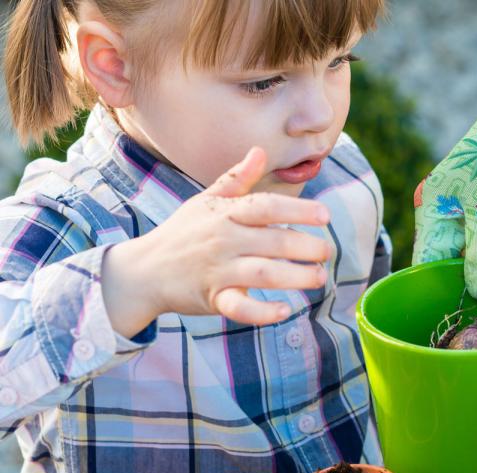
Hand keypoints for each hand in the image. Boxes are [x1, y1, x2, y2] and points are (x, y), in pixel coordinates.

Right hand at [103, 147, 330, 336]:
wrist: (143, 271)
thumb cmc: (182, 233)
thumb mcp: (206, 200)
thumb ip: (237, 179)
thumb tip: (260, 151)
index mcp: (226, 213)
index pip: (266, 206)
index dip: (299, 209)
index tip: (325, 216)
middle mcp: (223, 239)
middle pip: (273, 241)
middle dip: (307, 247)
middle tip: (326, 252)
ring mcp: (218, 270)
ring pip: (263, 272)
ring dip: (296, 277)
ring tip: (319, 277)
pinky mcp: (213, 299)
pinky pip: (239, 307)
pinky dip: (262, 312)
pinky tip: (285, 311)